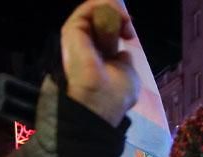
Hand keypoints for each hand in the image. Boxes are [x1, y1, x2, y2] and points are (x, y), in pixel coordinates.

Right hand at [61, 1, 139, 126]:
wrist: (101, 101)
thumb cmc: (116, 94)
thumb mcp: (128, 74)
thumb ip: (124, 61)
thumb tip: (123, 53)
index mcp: (98, 54)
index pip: (106, 29)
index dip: (120, 23)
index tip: (130, 33)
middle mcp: (86, 43)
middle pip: (99, 16)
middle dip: (117, 13)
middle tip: (128, 24)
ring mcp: (78, 36)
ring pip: (94, 9)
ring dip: (113, 8)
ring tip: (126, 22)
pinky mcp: (72, 29)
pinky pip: (88, 8)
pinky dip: (106, 6)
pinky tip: (120, 18)